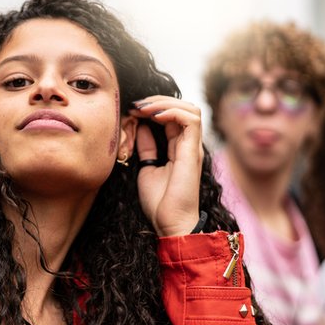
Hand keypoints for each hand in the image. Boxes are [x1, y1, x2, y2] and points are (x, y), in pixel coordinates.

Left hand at [130, 96, 202, 236]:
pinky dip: (172, 112)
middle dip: (158, 101)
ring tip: (143, 108)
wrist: (170, 223)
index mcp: (178, 148)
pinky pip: (191, 120)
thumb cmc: (160, 202)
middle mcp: (188, 145)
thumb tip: (140, 126)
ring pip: (190, 109)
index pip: (172, 117)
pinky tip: (154, 116)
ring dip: (165, 103)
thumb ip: (146, 147)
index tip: (132, 109)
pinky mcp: (193, 152)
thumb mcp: (146, 168)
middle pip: (183, 108)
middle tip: (136, 104)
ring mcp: (192, 147)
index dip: (153, 108)